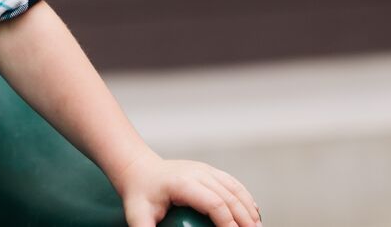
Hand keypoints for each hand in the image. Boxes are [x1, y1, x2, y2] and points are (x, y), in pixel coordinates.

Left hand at [111, 151, 260, 226]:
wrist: (139, 169)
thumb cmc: (138, 194)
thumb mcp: (137, 214)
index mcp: (182, 183)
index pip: (214, 203)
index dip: (228, 222)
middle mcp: (198, 173)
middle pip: (229, 197)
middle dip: (245, 219)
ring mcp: (205, 170)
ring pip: (235, 189)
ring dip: (250, 210)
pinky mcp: (210, 171)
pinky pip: (233, 184)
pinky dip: (246, 199)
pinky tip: (253, 215)